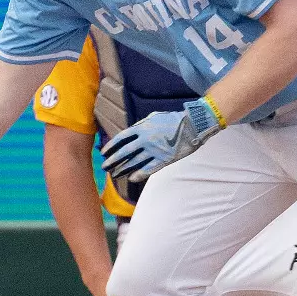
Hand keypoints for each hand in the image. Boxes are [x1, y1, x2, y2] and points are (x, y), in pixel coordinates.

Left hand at [101, 98, 224, 181]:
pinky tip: (131, 178)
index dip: (111, 147)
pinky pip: (148, 169)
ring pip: (134, 163)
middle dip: (112, 161)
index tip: (103, 153)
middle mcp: (145, 140)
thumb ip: (140, 126)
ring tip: (115, 174)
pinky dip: (138, 175)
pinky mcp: (164, 159)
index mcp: (142, 128)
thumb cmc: (172, 120)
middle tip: (104, 167)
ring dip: (122, 170)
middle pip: (124, 153)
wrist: (193, 125)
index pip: (121, 138)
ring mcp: (155, 150)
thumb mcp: (153, 117)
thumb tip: (128, 134)